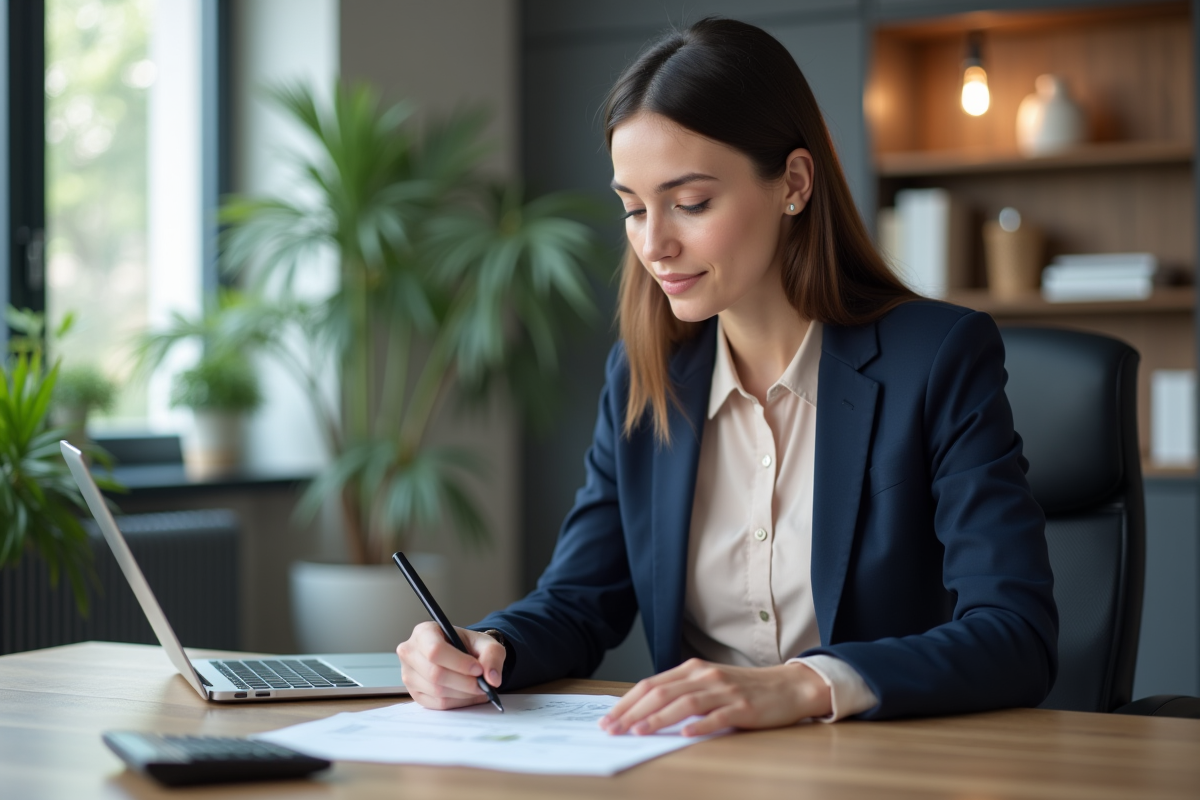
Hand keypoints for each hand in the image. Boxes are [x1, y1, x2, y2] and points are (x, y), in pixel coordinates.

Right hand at [396, 622, 505, 709]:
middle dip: (464, 682)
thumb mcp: (485, 643)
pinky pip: (437, 704)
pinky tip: (469, 695)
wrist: (461, 654)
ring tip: (479, 688)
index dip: (458, 663)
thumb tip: (492, 679)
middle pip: (435, 674)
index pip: (435, 650)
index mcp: (424, 632)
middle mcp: (410, 652)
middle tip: (483, 684)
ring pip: (437, 691)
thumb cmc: (468, 645)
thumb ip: (492, 656)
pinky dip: (458, 702)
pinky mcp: (415, 693)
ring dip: (463, 694)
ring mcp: (409, 675)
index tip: (478, 669)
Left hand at [598, 658, 831, 736]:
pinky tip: (685, 733)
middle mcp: (705, 676)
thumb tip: (645, 711)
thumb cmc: (744, 689)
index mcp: (692, 670)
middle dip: (633, 713)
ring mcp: (724, 691)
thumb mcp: (709, 684)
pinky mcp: (743, 708)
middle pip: (662, 693)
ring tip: (639, 731)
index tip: (608, 719)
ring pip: (685, 703)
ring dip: (659, 718)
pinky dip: (700, 724)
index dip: (627, 702)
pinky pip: (718, 716)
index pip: (651, 685)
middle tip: (613, 729)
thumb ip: (681, 693)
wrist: (787, 687)